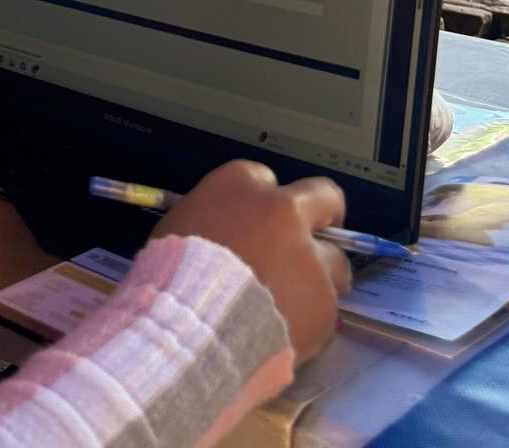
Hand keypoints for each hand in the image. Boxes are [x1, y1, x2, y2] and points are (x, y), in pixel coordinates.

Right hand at [152, 160, 350, 362]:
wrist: (196, 323)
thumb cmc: (173, 271)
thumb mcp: (180, 226)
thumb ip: (213, 220)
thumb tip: (226, 236)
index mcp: (240, 184)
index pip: (265, 177)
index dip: (264, 203)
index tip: (262, 222)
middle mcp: (283, 210)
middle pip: (324, 196)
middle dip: (326, 213)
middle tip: (317, 237)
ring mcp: (310, 254)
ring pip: (335, 261)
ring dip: (320, 276)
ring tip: (293, 304)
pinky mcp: (325, 298)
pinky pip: (326, 306)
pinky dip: (311, 317)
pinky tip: (285, 330)